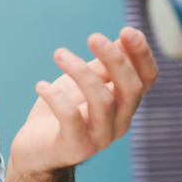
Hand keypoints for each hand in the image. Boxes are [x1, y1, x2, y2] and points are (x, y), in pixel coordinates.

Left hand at [9, 26, 158, 174]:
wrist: (34, 150)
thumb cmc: (61, 112)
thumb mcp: (83, 82)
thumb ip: (104, 64)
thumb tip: (125, 36)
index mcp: (124, 103)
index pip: (147, 79)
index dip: (142, 54)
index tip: (127, 30)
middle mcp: (119, 122)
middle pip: (131, 89)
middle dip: (115, 59)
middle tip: (93, 36)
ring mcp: (99, 138)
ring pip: (103, 101)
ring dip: (81, 72)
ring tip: (59, 53)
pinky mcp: (75, 147)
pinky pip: (71, 119)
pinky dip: (56, 97)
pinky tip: (40, 85)